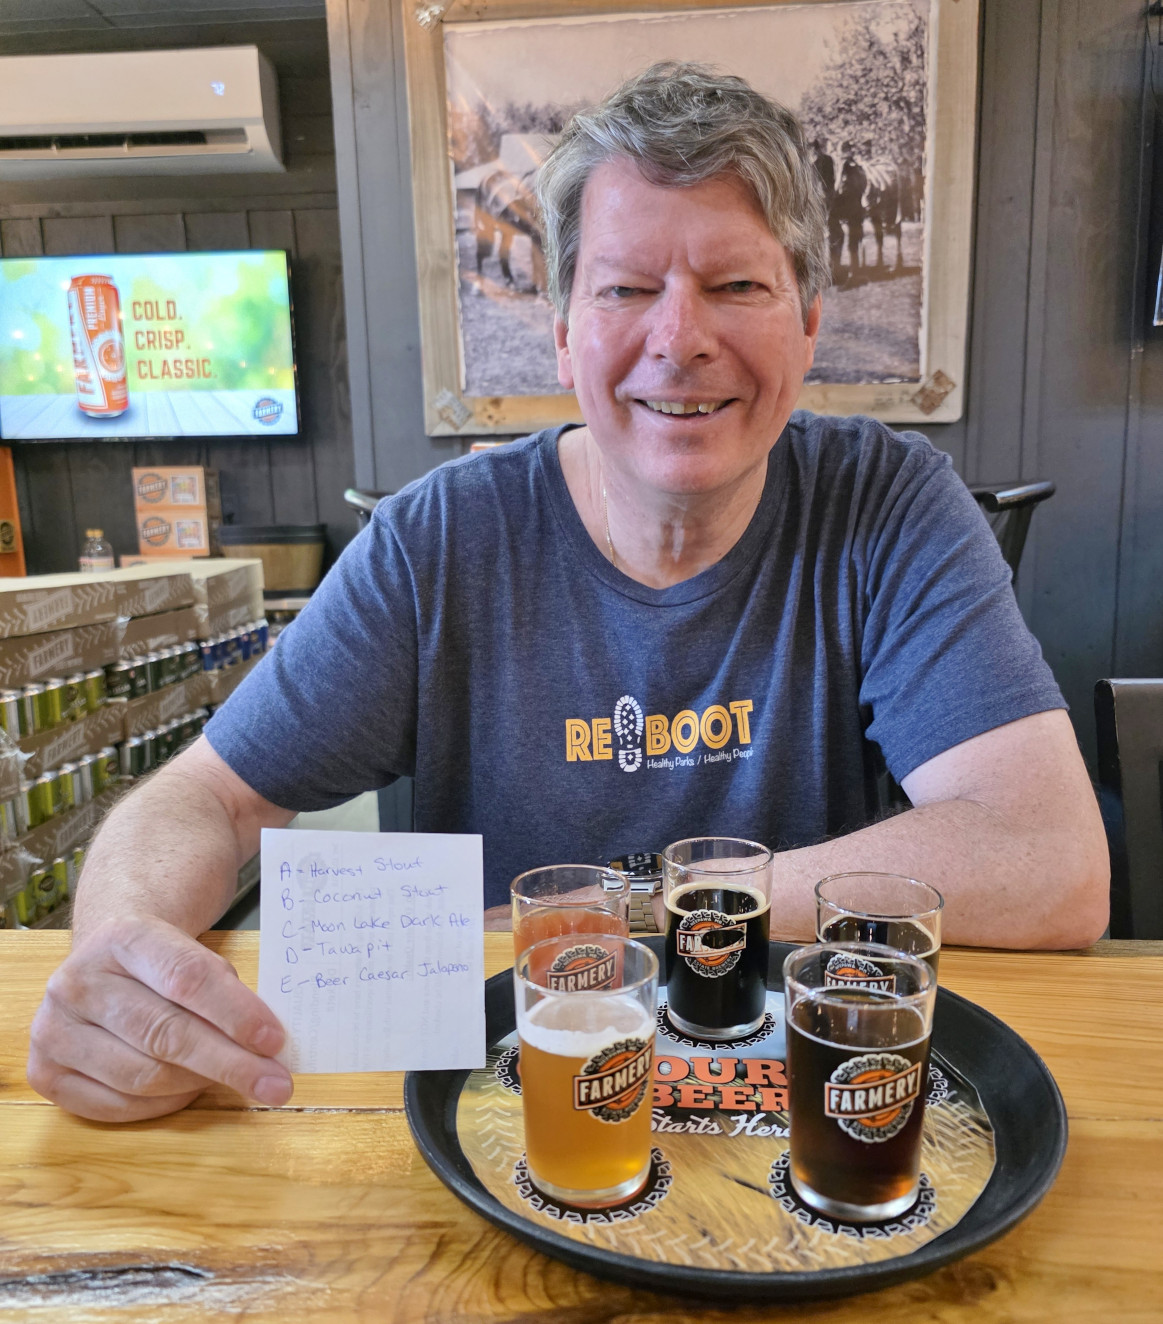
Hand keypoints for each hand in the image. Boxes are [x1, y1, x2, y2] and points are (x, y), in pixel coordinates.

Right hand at [27, 914, 293, 1121]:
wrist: (107, 956)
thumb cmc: (165, 960)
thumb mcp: (195, 952)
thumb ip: (226, 990)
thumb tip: (267, 1046)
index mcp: (123, 936)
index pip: (187, 978)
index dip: (235, 1013)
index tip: (275, 1042)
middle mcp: (78, 981)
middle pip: (164, 1034)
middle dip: (229, 1063)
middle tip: (276, 1082)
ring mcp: (53, 1029)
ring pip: (141, 1076)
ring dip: (198, 1084)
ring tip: (233, 1079)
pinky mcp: (45, 1072)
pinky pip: (115, 1106)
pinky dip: (163, 1106)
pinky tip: (192, 1090)